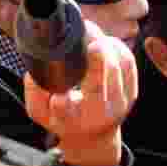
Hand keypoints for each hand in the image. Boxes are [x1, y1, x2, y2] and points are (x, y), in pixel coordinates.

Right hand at [25, 20, 136, 165]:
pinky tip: (103, 39)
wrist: (93, 135)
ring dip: (105, 45)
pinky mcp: (131, 91)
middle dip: (95, 54)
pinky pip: (128, 62)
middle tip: (83, 30)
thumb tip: (35, 71)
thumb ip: (35, 92)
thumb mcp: (41, 112)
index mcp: (75, 121)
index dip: (63, 99)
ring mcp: (120, 102)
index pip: (67, 110)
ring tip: (90, 31)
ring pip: (118, 67)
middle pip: (101, 82)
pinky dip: (116, 46)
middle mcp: (100, 114)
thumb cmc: (65, 120)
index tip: (61, 88)